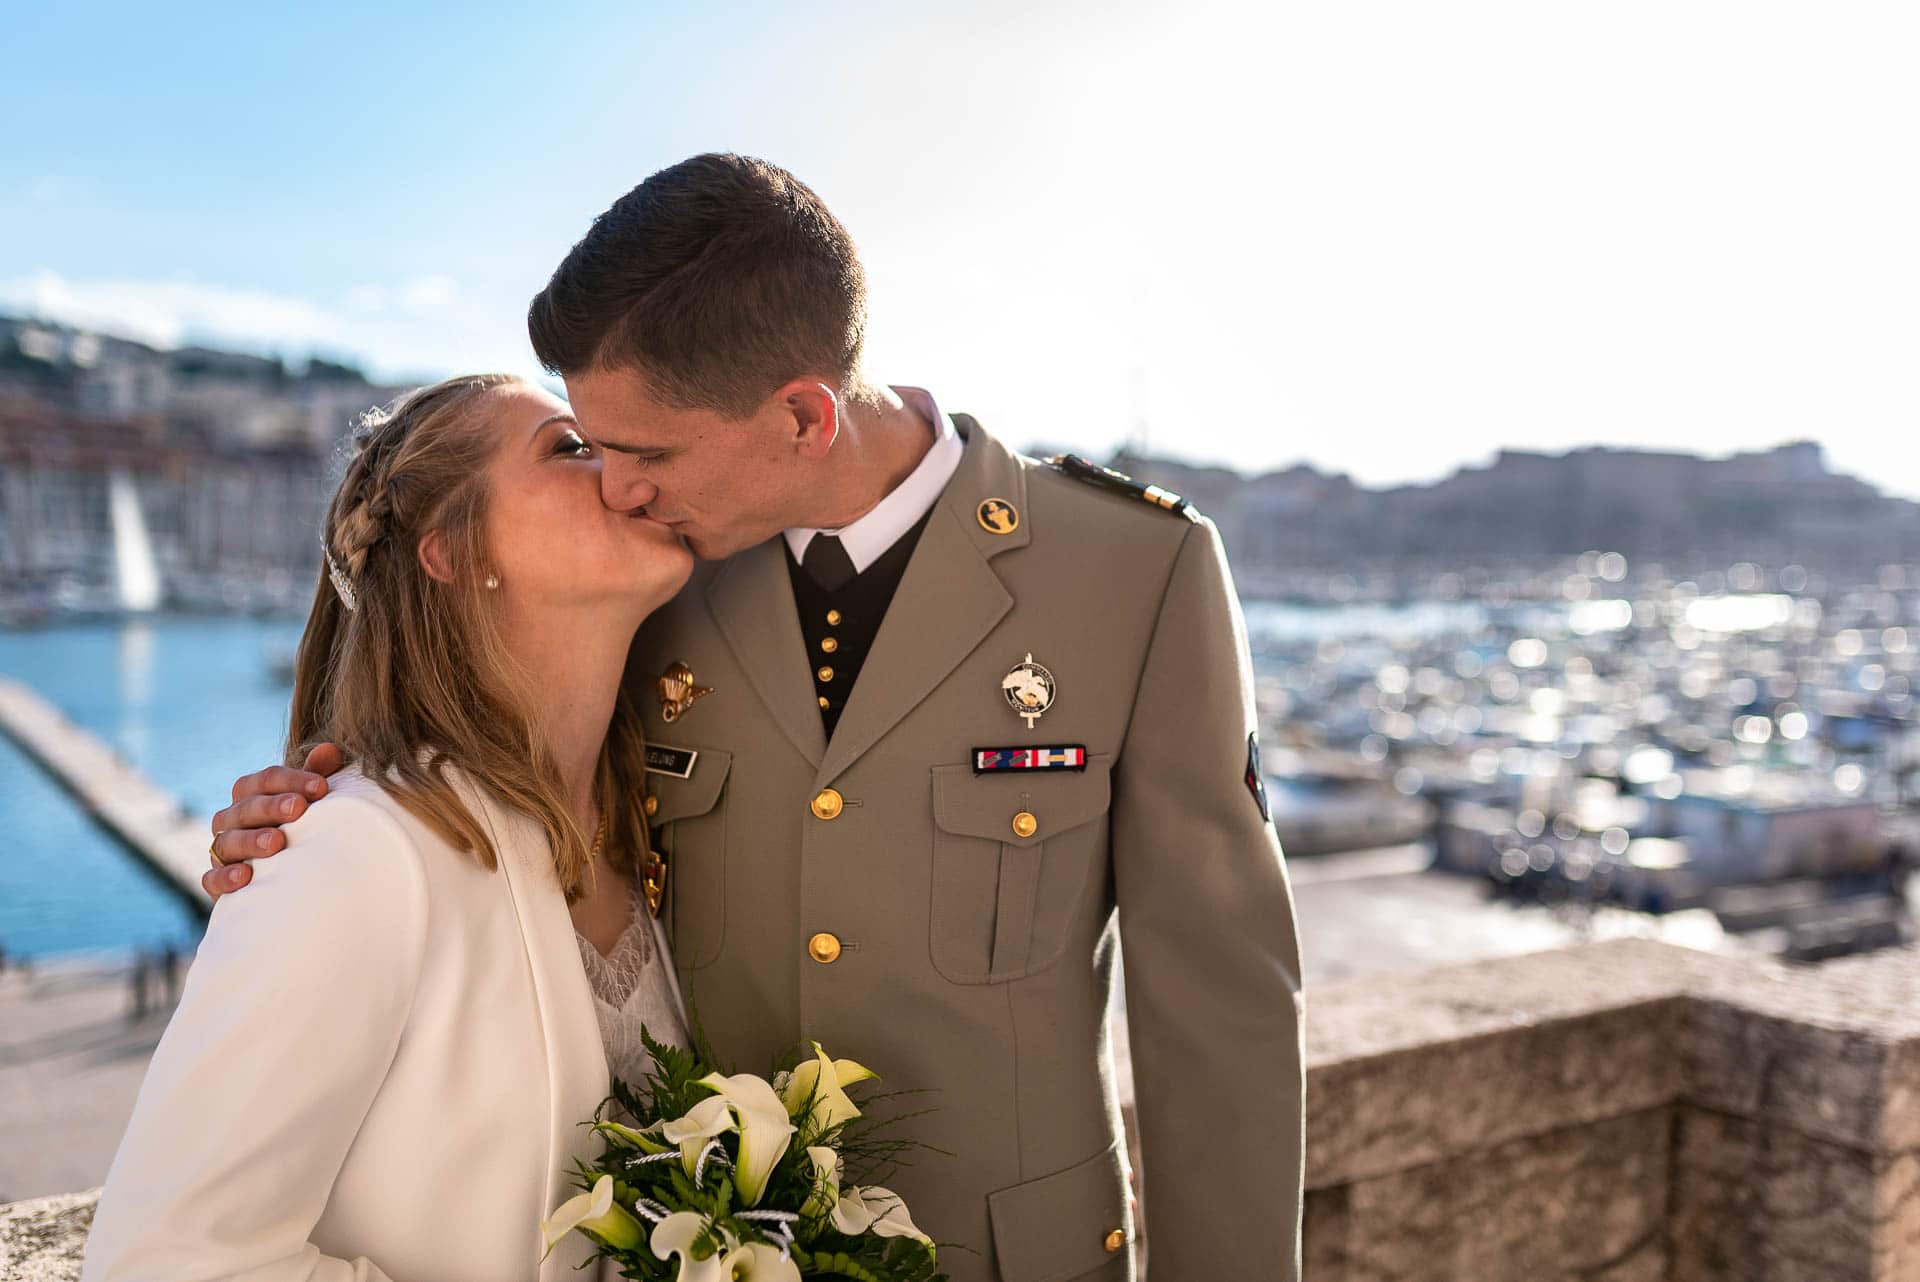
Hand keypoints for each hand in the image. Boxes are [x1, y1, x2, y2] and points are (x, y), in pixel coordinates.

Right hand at [203, 743, 342, 899]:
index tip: (322, 787)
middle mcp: (232, 819)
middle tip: (298, 808)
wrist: (287, 880)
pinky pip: (211, 879)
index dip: (292, 780)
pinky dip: (225, 877)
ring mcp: (222, 850)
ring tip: (277, 842)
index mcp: (252, 795)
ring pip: (228, 841)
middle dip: (272, 806)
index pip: (266, 780)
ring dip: (251, 840)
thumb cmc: (299, 830)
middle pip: (246, 807)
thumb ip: (316, 776)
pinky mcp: (218, 883)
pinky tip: (245, 876)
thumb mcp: (309, 802)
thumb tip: (329, 750)